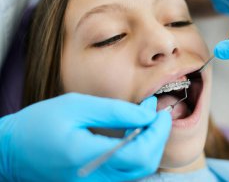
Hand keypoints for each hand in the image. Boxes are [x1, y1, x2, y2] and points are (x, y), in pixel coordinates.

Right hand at [0, 93, 170, 181]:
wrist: (13, 151)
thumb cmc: (39, 124)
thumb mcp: (77, 107)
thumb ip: (116, 112)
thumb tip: (147, 114)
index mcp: (87, 157)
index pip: (140, 152)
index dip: (158, 131)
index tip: (161, 111)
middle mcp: (94, 179)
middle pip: (145, 164)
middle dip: (158, 137)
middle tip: (155, 113)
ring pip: (139, 171)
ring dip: (150, 144)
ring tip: (145, 119)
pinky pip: (127, 172)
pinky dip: (138, 152)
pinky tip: (134, 133)